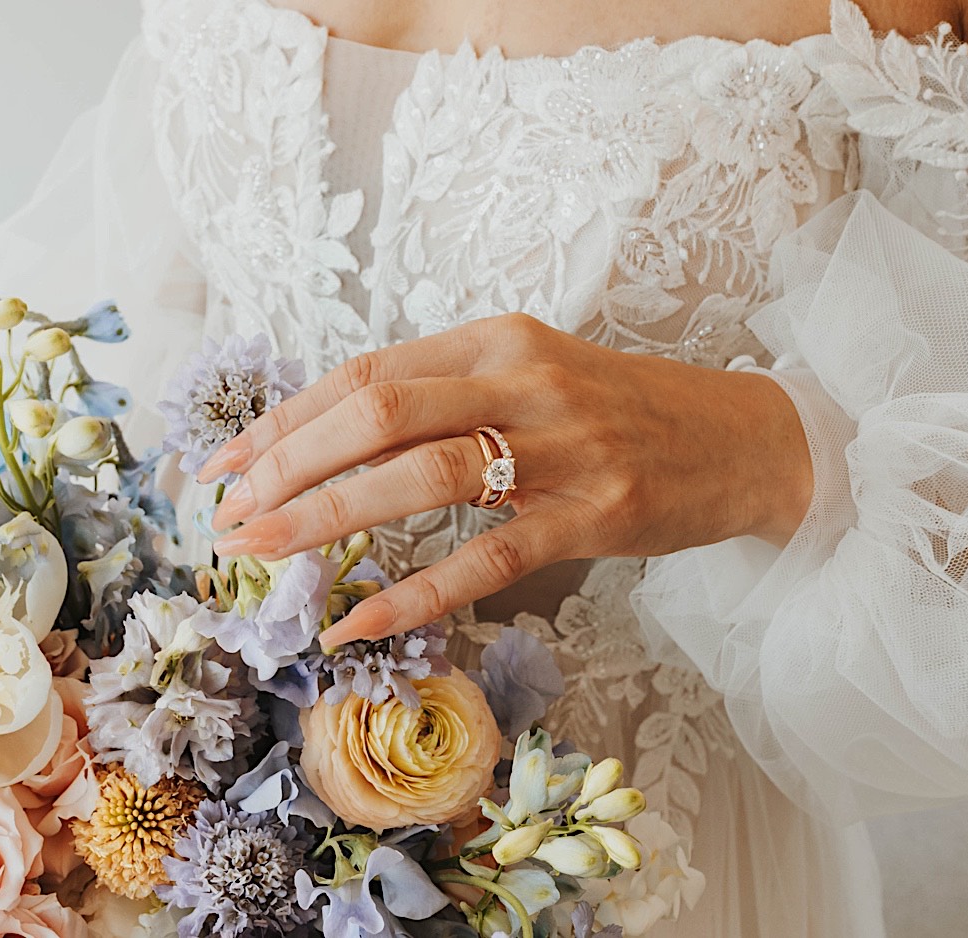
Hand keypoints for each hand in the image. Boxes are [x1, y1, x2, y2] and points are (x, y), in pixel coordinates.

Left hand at [196, 313, 811, 644]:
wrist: (743, 440)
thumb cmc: (620, 412)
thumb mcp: (530, 376)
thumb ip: (445, 394)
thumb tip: (329, 441)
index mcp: (495, 339)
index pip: (363, 373)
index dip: (283, 419)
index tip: (223, 463)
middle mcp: (523, 379)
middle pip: (376, 412)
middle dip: (285, 465)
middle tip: (228, 517)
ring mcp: (561, 448)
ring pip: (420, 477)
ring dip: (327, 518)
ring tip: (263, 554)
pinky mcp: (594, 516)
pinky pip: (486, 558)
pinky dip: (413, 591)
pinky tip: (357, 622)